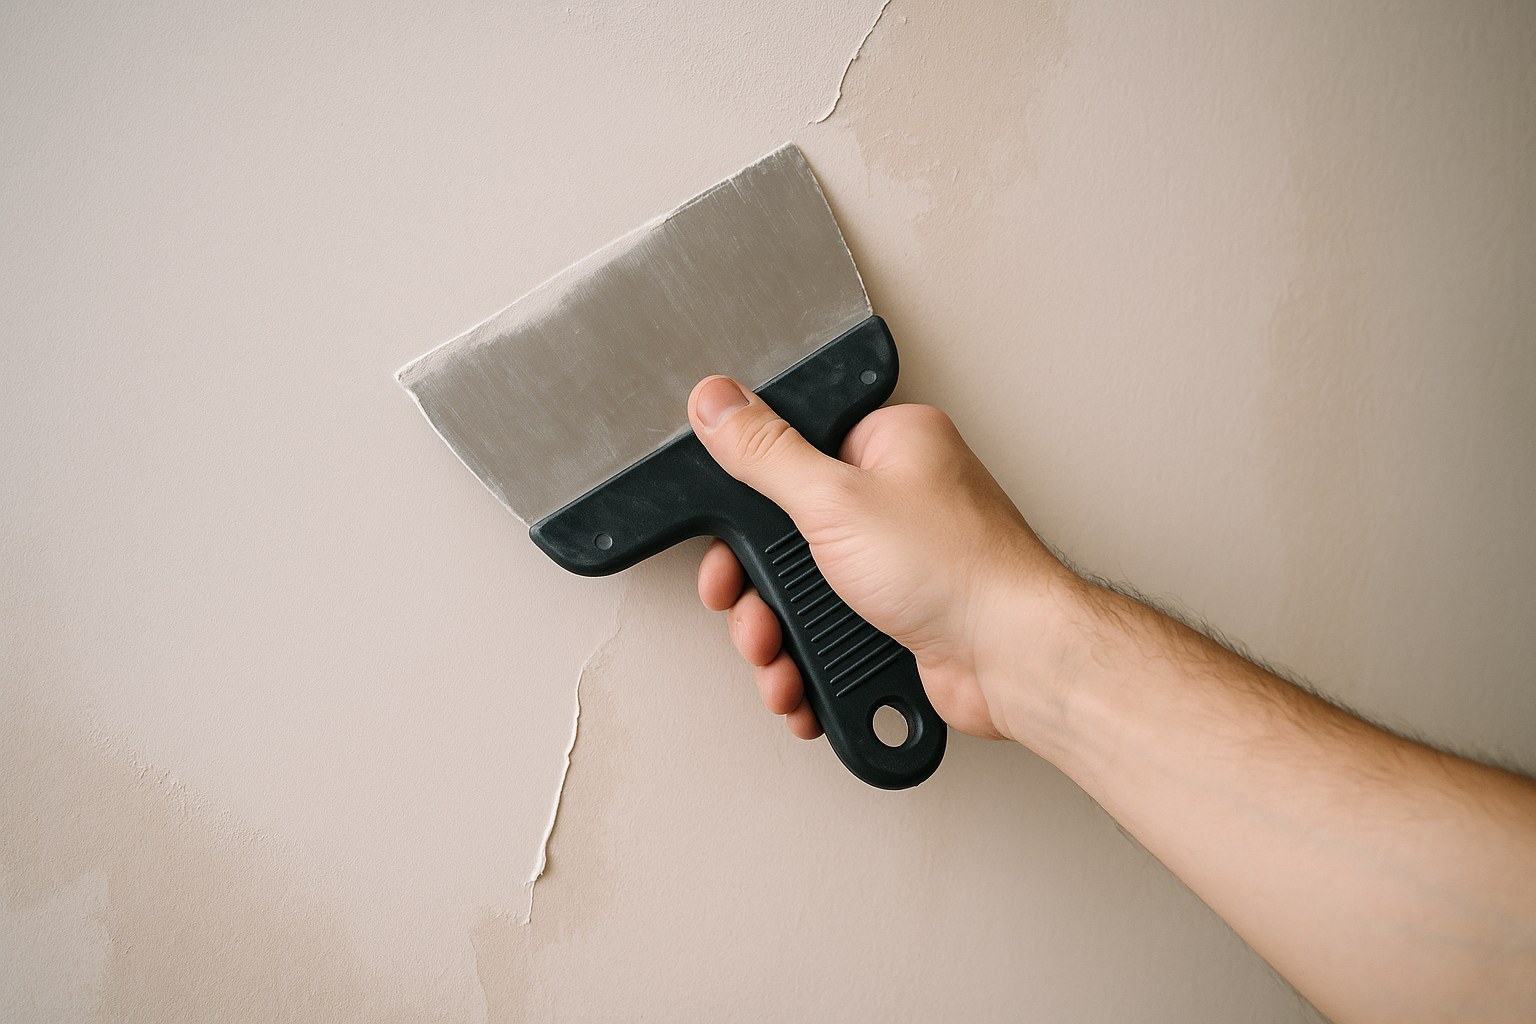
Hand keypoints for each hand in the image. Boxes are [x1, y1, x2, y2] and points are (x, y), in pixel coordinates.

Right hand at [686, 375, 1068, 741]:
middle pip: (789, 538)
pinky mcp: (903, 616)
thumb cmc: (958, 569)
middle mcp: (899, 497)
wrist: (1013, 659)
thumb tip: (718, 402)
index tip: (725, 545)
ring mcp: (901, 561)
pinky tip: (804, 685)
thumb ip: (766, 453)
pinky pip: (835, 635)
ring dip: (780, 638)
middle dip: (759, 593)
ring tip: (777, 662)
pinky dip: (812, 666)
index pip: (792, 455)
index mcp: (892, 444)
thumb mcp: (835, 500)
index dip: (749, 508)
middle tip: (750, 615)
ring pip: (807, 596)